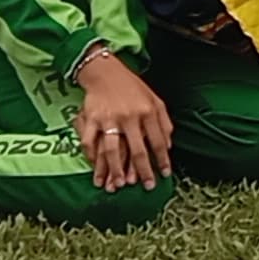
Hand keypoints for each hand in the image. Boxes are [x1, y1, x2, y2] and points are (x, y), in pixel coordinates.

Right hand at [75, 47, 172, 191]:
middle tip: (146, 187)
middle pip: (137, 150)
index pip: (158, 142)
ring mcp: (109, 118)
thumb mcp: (155, 100)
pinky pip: (90, 142)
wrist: (105, 72)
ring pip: (113, 150)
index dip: (162, 160)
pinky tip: (95, 168)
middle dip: (142, 171)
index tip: (164, 175)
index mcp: (148, 112)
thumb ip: (164, 122)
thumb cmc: (132, 88)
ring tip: (119, 186)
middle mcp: (129, 116)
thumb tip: (168, 146)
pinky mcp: (91, 119)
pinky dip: (92, 157)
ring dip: (116, 170)